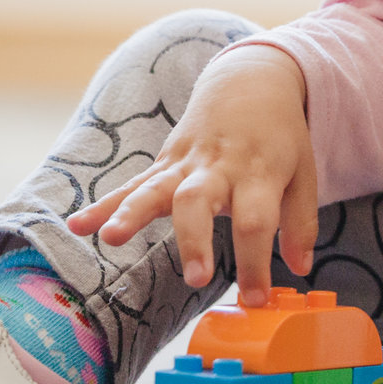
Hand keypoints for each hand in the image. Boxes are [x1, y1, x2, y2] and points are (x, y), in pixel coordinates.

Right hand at [64, 44, 315, 306]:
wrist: (249, 83)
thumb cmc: (278, 137)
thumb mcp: (304, 173)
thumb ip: (301, 222)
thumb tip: (300, 268)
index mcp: (259, 172)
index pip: (256, 220)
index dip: (256, 261)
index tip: (256, 299)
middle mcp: (218, 167)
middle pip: (200, 201)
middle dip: (194, 240)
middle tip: (196, 277)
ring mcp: (185, 163)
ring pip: (155, 187)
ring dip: (132, 213)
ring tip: (111, 238)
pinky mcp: (164, 162)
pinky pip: (131, 184)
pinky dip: (103, 204)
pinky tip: (78, 225)